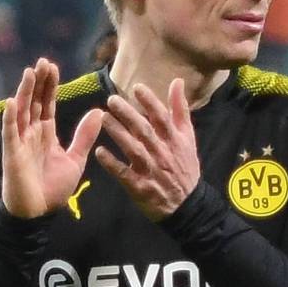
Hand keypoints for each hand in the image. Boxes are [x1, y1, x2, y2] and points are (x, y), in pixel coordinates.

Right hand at [1, 59, 102, 217]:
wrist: (39, 212)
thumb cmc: (53, 188)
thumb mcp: (75, 159)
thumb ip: (85, 136)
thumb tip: (99, 111)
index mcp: (46, 134)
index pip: (47, 103)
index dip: (50, 86)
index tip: (53, 66)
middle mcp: (31, 133)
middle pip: (34, 102)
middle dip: (38, 82)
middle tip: (43, 61)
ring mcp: (20, 142)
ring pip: (21, 111)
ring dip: (25, 92)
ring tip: (30, 72)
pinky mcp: (12, 154)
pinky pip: (10, 132)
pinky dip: (11, 117)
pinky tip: (12, 101)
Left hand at [95, 79, 200, 220]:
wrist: (187, 204)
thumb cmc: (184, 167)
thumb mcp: (187, 138)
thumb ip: (180, 110)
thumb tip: (177, 82)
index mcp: (174, 140)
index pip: (162, 118)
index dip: (150, 102)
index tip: (136, 87)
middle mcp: (162, 153)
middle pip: (145, 131)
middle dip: (129, 115)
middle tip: (111, 100)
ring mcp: (151, 170)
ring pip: (133, 150)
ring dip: (118, 134)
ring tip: (103, 118)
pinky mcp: (140, 186)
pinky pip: (124, 174)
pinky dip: (112, 164)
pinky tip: (100, 152)